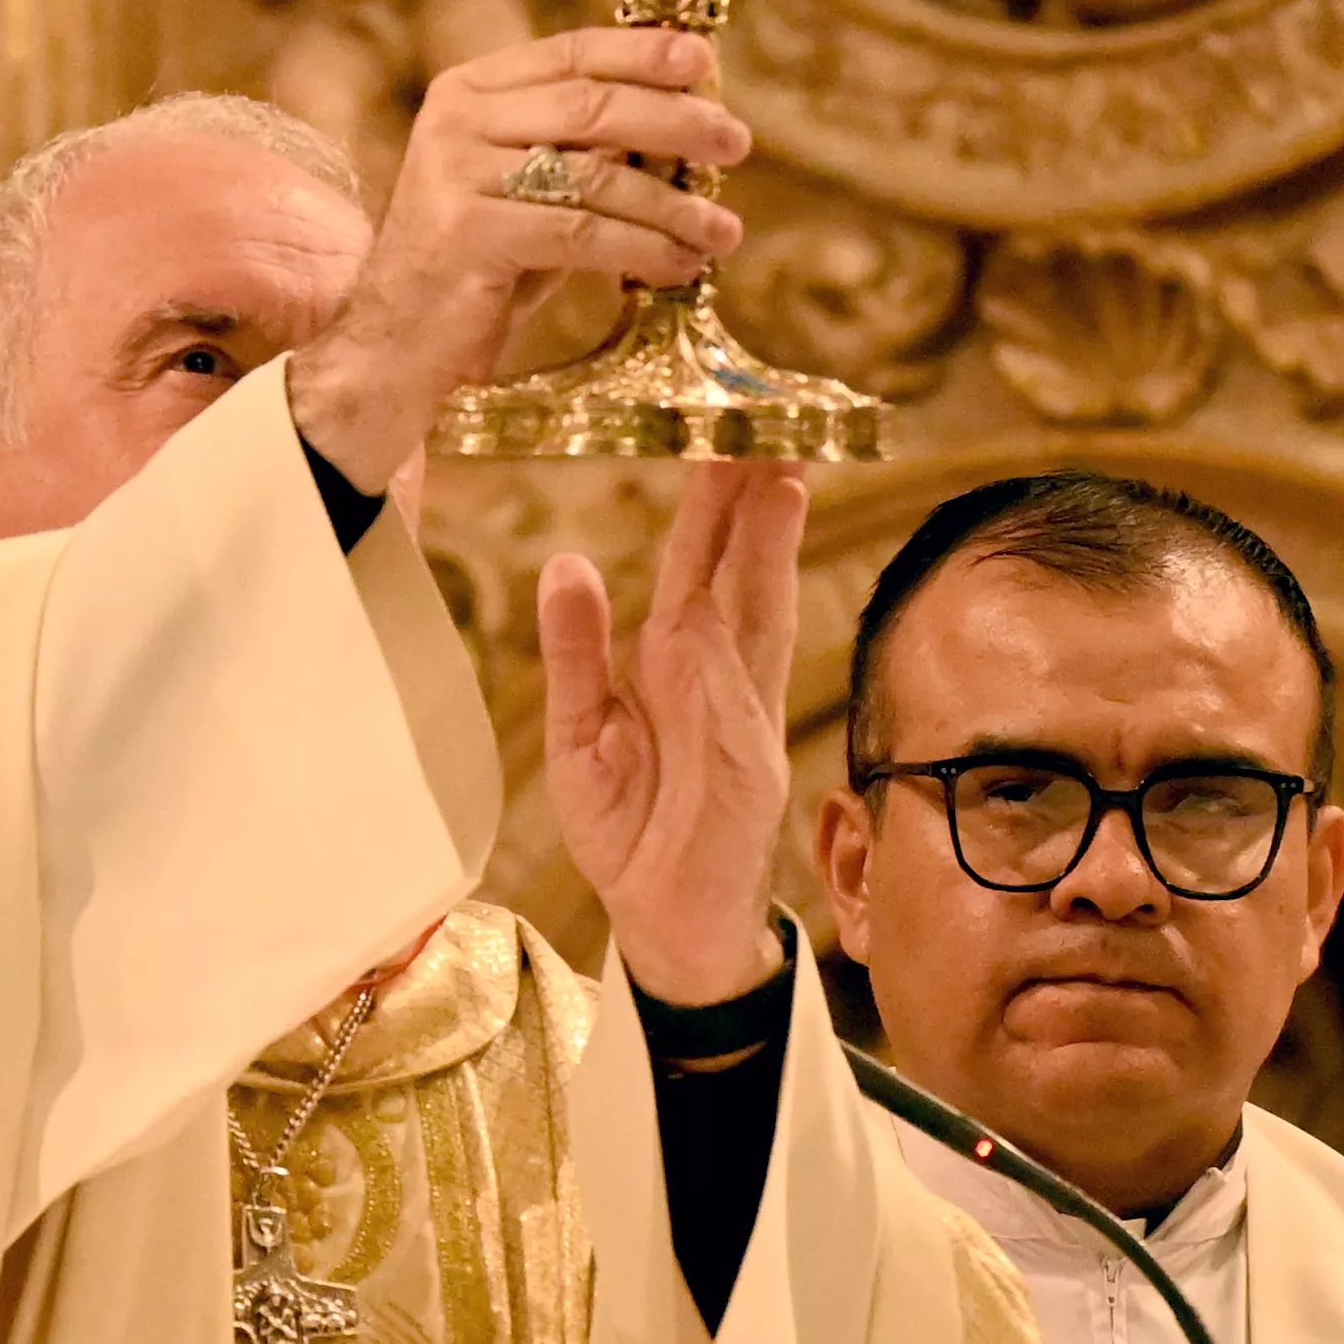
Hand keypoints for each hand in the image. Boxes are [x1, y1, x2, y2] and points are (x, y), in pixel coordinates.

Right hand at [288, 28, 746, 494]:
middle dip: (675, 122)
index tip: (704, 60)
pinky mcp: (471, 232)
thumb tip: (689, 123)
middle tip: (735, 142)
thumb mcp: (528, 190)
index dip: (643, 52)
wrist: (394, 343)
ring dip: (672, 204)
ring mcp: (458, 173)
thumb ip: (582, 149)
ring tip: (723, 231)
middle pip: (591, 105)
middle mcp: (457, 120)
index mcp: (469, 90)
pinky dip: (642, 251)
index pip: (571, 53)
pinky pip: (581, 234)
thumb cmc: (478, 265)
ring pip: (595, 175)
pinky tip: (681, 266)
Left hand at [542, 458, 810, 1006]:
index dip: (716, 503)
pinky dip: (737, 647)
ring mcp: (743, 716)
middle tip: (764, 421)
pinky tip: (737, 593)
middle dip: (754, 499)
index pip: (703, 565)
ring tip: (777, 474)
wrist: (666, 923)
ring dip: (768, 548)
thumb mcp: (577, 731)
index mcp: (679, 660)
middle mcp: (721, 675)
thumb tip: (567, 563)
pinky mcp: (749, 764)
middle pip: (741, 572)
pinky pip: (739, 697)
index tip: (723, 432)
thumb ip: (575, 653)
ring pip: (757, 614)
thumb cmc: (629, 827)